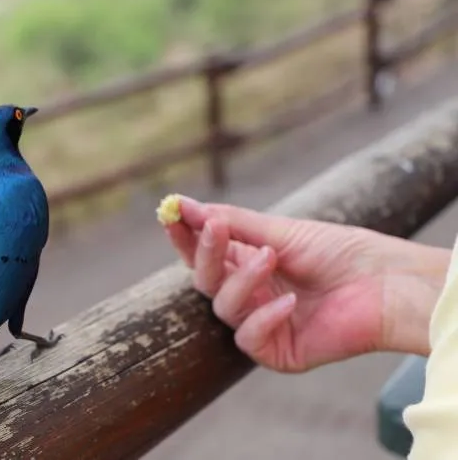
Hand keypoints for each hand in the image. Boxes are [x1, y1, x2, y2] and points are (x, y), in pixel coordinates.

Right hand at [160, 195, 448, 372]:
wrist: (386, 283)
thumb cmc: (339, 252)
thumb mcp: (279, 231)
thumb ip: (231, 222)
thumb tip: (182, 205)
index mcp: (248, 263)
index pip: (204, 253)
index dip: (185, 236)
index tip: (169, 214)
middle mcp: (250, 293)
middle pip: (205, 280)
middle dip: (206, 253)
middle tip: (216, 228)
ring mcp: (261, 322)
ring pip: (223, 307)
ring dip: (242, 281)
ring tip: (271, 258)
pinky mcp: (276, 350)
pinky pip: (248, 338)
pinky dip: (264, 317)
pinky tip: (289, 303)